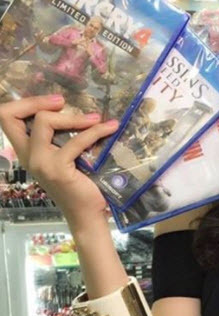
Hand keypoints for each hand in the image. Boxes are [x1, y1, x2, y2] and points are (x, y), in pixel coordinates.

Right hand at [0, 94, 118, 228]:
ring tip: (97, 118)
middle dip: (37, 101)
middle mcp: (28, 156)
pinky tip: (110, 128)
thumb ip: (63, 137)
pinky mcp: (58, 169)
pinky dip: (96, 131)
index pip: (7, 119)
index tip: (52, 102)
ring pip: (44, 122)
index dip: (24, 104)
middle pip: (12, 116)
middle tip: (63, 102)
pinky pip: (76, 140)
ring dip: (73, 116)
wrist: (87, 213)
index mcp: (27, 151)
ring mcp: (41, 162)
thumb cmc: (80, 184)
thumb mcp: (66, 156)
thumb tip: (79, 109)